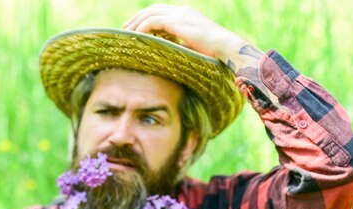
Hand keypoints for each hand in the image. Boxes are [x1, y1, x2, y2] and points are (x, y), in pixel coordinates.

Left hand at [124, 4, 255, 67]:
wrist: (226, 48)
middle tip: (126, 28)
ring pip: (150, 13)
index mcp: (186, 15)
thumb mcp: (193, 47)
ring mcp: (180, 14)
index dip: (146, 18)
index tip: (135, 28)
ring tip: (127, 33)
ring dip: (137, 22)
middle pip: (153, 9)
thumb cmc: (214, 53)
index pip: (161, 11)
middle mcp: (182, 11)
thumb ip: (180, 45)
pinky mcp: (177, 22)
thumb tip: (168, 55)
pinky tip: (137, 36)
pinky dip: (143, 28)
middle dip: (137, 17)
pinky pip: (153, 22)